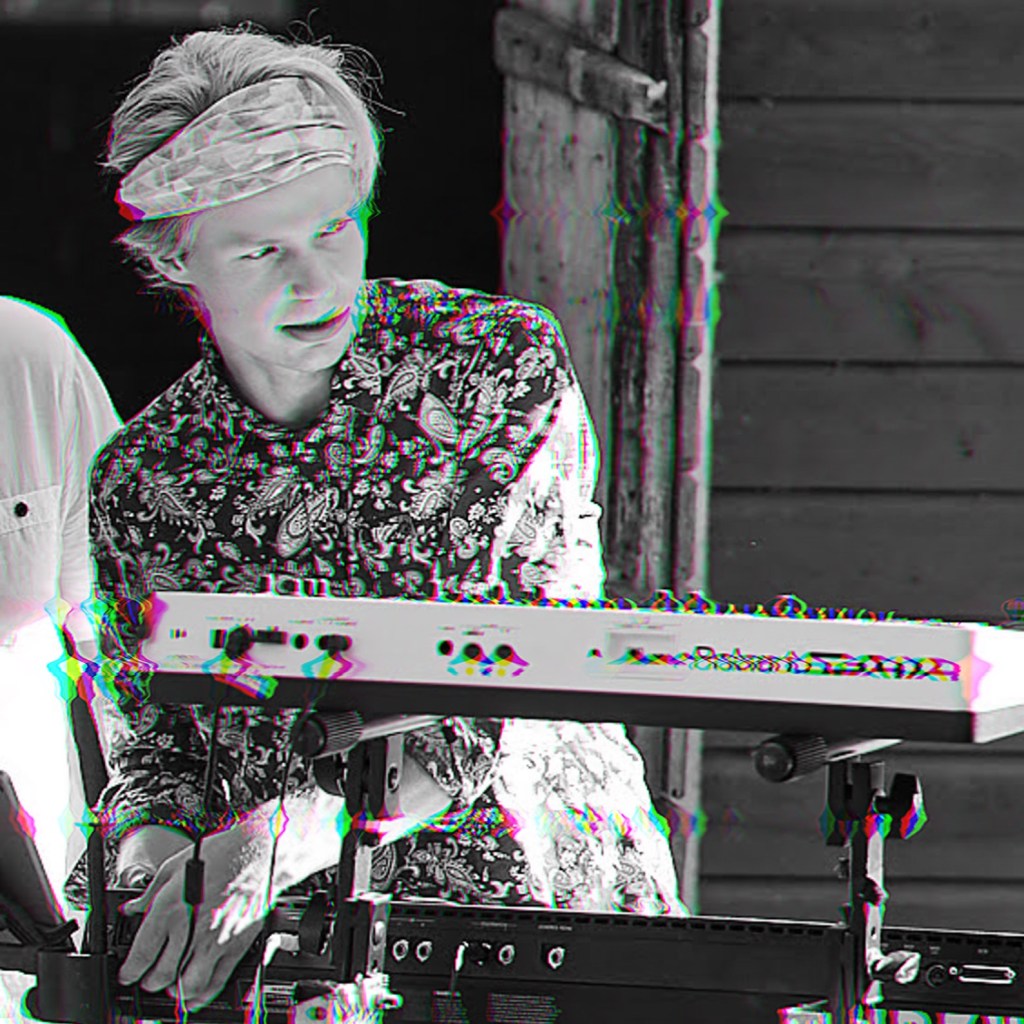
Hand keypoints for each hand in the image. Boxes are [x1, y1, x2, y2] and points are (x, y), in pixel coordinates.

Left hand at [118, 824, 266, 1011]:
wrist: (260, 851)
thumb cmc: (221, 852)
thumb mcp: (175, 866)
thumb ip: (149, 893)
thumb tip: (133, 909)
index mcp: (169, 909)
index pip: (141, 956)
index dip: (129, 971)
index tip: (128, 973)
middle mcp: (189, 930)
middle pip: (160, 975)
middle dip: (149, 982)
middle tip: (147, 980)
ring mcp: (214, 941)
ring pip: (186, 986)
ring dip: (173, 992)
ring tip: (169, 988)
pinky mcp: (236, 946)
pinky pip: (216, 981)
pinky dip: (202, 995)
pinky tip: (195, 995)